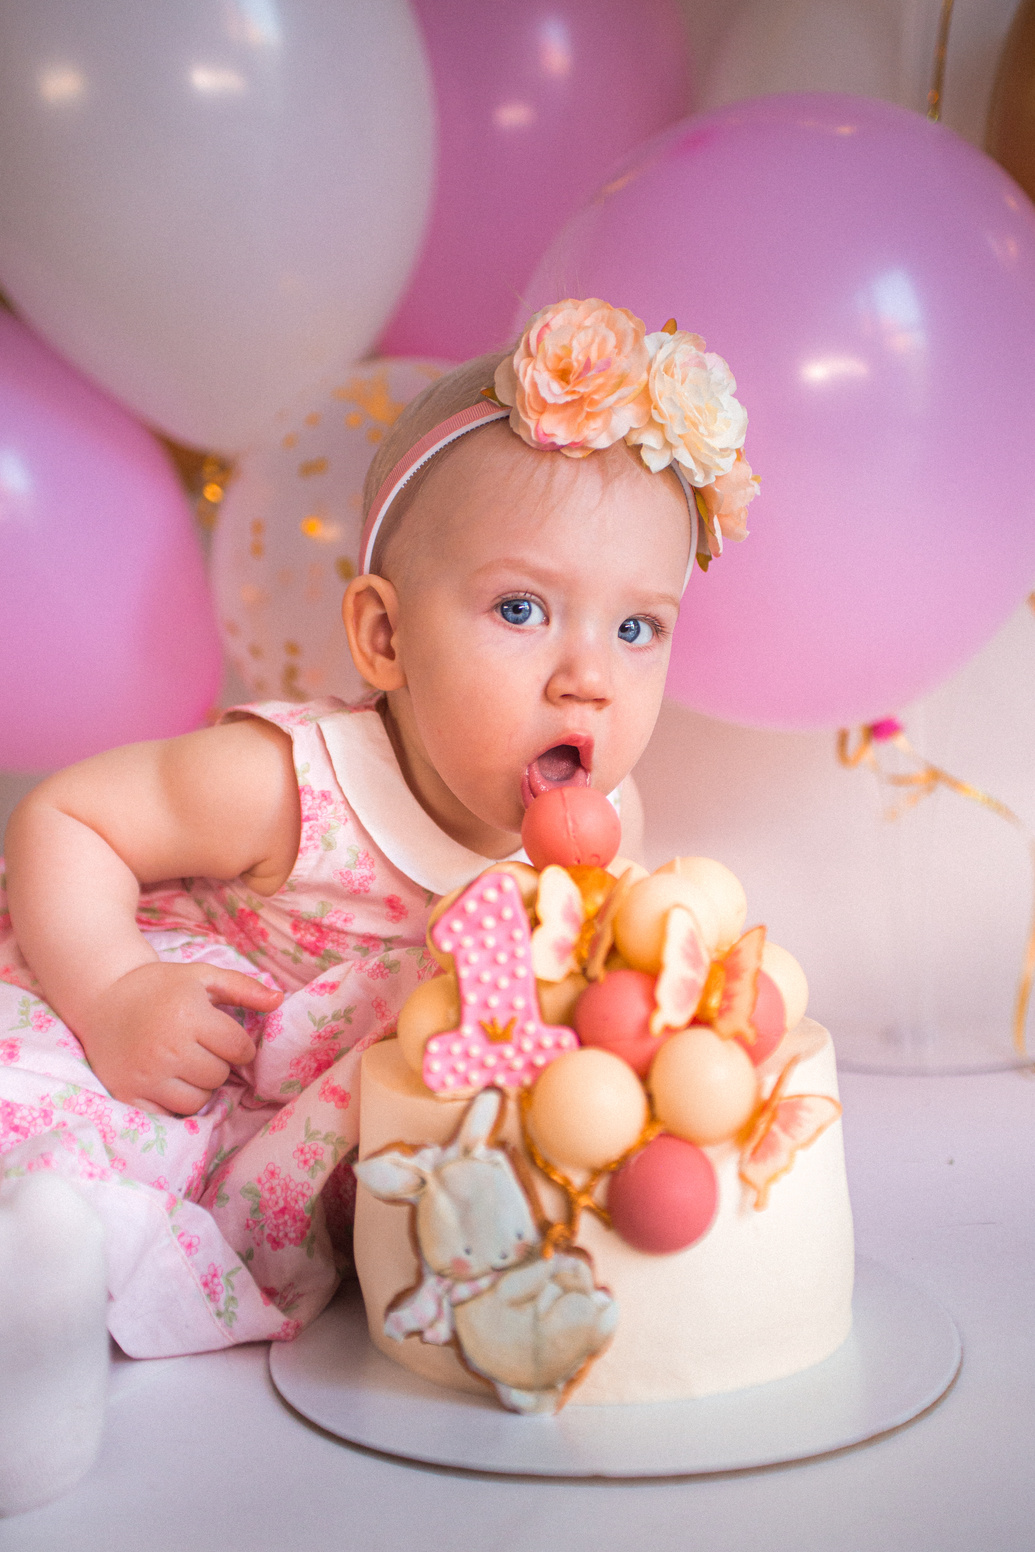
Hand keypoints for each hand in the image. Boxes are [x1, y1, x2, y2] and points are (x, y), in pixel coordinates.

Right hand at [76, 962, 281, 1115]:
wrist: (104, 997)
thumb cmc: (161, 987)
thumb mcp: (203, 977)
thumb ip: (244, 988)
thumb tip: (280, 1001)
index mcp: (188, 1015)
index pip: (239, 1049)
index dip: (238, 1045)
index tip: (223, 1038)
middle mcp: (167, 1047)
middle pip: (218, 1076)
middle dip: (217, 1064)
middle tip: (198, 1048)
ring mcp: (145, 1075)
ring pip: (197, 1101)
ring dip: (199, 1087)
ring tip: (184, 1065)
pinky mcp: (128, 1094)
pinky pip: (169, 1115)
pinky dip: (174, 1104)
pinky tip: (168, 1082)